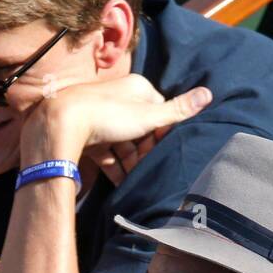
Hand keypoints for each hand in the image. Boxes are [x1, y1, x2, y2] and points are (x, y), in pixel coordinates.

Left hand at [28, 75, 210, 185]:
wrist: (63, 123)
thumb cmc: (109, 115)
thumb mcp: (149, 114)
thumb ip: (178, 109)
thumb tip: (209, 93)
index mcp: (137, 88)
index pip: (159, 110)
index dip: (164, 132)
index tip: (165, 150)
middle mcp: (118, 99)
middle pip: (141, 129)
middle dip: (147, 150)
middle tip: (151, 168)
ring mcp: (101, 117)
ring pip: (123, 142)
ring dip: (132, 162)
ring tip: (137, 180)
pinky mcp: (87, 134)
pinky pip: (106, 152)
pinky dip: (115, 167)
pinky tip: (121, 183)